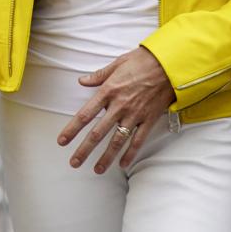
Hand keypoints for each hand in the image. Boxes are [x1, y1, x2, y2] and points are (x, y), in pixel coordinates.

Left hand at [59, 47, 175, 170]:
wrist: (168, 65)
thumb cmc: (142, 61)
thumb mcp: (117, 64)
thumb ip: (98, 76)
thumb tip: (82, 81)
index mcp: (108, 91)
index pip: (85, 115)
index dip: (72, 130)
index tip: (62, 141)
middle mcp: (119, 106)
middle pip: (97, 133)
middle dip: (84, 150)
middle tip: (74, 163)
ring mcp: (134, 114)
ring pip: (117, 141)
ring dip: (106, 157)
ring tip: (96, 170)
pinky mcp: (149, 119)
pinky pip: (138, 140)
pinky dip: (131, 153)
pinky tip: (123, 164)